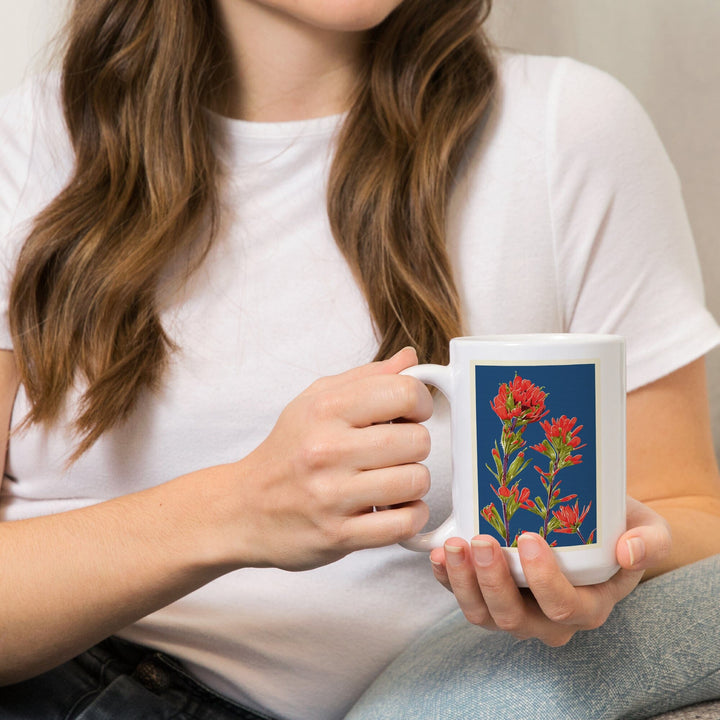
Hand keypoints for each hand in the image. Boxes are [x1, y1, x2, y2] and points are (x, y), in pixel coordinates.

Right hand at [218, 347, 432, 570]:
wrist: (242, 508)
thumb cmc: (287, 451)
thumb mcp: (315, 401)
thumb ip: (366, 377)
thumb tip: (410, 359)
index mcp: (324, 409)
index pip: (403, 392)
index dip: (420, 402)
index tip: (412, 414)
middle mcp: (327, 450)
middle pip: (417, 440)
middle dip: (416, 445)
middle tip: (397, 451)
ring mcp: (332, 495)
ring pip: (415, 481)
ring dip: (413, 482)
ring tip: (392, 480)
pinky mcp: (338, 534)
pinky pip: (404, 523)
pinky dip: (411, 516)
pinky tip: (396, 508)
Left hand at [429, 496, 670, 645]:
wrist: (593, 526)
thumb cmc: (618, 527)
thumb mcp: (648, 528)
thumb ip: (650, 542)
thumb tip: (629, 551)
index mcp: (588, 606)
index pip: (564, 607)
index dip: (543, 580)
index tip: (529, 538)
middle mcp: (549, 619)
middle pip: (515, 618)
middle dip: (493, 582)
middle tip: (481, 540)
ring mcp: (516, 610)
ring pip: (483, 615)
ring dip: (463, 582)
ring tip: (453, 546)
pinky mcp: (489, 595)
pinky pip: (463, 598)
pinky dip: (446, 580)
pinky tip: (438, 555)